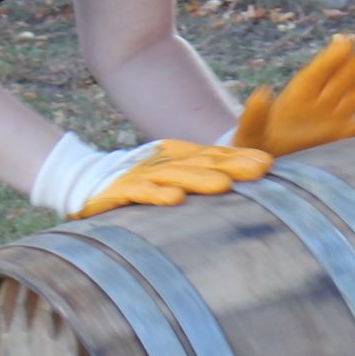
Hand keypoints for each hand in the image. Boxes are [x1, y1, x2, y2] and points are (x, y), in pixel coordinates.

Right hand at [32, 135, 272, 218]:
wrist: (84, 181)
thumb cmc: (137, 182)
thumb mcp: (171, 175)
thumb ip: (201, 175)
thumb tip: (240, 182)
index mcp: (177, 155)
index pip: (213, 155)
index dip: (240, 158)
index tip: (270, 165)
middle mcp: (163, 162)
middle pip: (201, 163)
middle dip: (232, 166)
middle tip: (261, 171)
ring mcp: (142, 176)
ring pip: (176, 176)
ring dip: (201, 180)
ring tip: (225, 186)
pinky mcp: (119, 192)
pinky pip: (140, 194)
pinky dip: (157, 196)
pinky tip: (174, 200)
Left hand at [233, 34, 354, 155]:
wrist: (265, 169)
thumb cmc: (254, 146)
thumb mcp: (249, 132)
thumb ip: (255, 115)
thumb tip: (262, 93)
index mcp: (294, 97)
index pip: (316, 75)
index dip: (330, 59)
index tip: (346, 42)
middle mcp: (318, 103)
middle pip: (342, 78)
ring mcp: (334, 117)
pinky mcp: (346, 134)